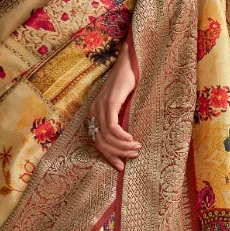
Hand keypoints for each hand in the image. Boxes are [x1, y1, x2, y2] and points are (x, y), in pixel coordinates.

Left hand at [87, 46, 139, 171]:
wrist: (129, 64)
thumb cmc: (127, 85)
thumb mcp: (121, 107)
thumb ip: (119, 121)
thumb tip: (126, 142)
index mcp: (93, 115)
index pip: (97, 142)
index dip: (108, 156)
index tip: (121, 166)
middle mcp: (93, 112)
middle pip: (101, 143)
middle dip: (117, 154)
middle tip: (133, 156)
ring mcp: (100, 107)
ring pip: (107, 137)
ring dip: (123, 147)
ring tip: (136, 148)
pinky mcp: (109, 103)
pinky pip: (112, 127)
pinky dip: (122, 137)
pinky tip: (131, 139)